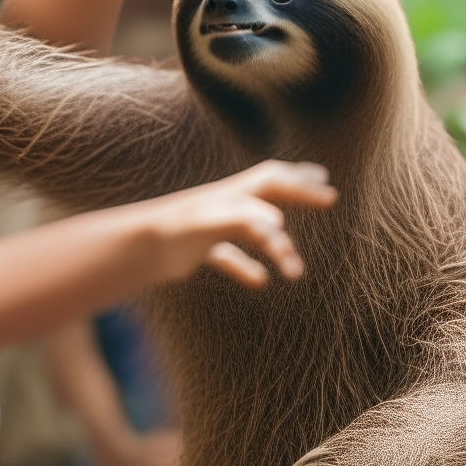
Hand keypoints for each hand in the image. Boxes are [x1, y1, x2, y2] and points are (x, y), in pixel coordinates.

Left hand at [136, 159, 336, 287]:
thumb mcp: (209, 223)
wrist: (135, 249)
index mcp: (231, 195)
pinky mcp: (198, 249)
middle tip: (324, 191)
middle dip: (297, 191)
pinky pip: (229, 257)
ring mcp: (211, 227)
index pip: (274, 183)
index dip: (302, 187)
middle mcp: (223, 206)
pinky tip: (258, 282)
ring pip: (252, 231)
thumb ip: (241, 220)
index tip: (330, 196)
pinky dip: (247, 268)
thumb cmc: (171, 232)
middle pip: (267, 193)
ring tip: (294, 271)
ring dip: (277, 248)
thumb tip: (278, 224)